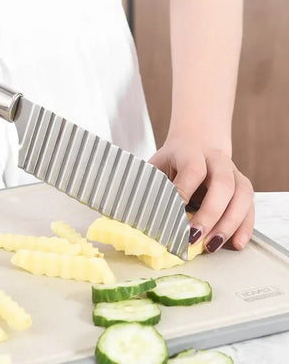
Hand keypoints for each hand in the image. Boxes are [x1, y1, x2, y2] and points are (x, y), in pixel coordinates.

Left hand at [149, 135, 253, 252]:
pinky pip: (250, 206)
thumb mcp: (158, 165)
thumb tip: (137, 211)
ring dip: (229, 223)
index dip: (184, 191)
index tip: (173, 213)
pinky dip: (245, 226)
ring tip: (212, 245)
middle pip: (222, 184)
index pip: (193, 169)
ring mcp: (233, 172)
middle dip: (209, 214)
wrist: (198, 142)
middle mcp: (217, 160)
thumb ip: (152, 184)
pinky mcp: (243, 186)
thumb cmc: (174, 160)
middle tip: (194, 237)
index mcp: (191, 151)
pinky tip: (237, 243)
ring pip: (241, 196)